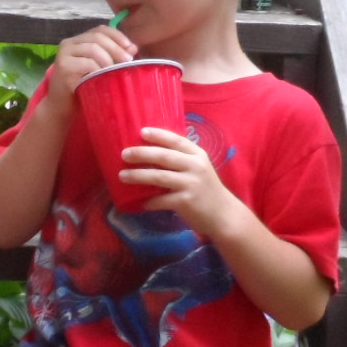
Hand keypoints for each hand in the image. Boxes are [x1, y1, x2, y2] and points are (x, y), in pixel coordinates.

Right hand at [47, 25, 136, 108]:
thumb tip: (133, 48)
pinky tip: (104, 78)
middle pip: (97, 37)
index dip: (117, 35)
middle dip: (116, 48)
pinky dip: (99, 70)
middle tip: (127, 60)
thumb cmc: (82, 87)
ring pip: (92, 48)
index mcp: (79, 41)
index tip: (131, 47)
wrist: (62, 107)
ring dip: (108, 59)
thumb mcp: (100, 69)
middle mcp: (69, 43)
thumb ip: (114, 57)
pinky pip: (87, 64)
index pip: (100, 29)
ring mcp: (64, 54)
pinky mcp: (63, 68)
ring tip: (116, 70)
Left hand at [121, 126, 248, 237]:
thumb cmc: (207, 190)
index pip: (176, 140)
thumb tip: (151, 153)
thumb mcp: (199, 169)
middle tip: (124, 154)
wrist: (224, 215)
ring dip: (139, 176)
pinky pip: (162, 199)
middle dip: (142, 154)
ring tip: (122, 176)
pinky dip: (150, 201)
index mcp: (198, 155)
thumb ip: (182, 160)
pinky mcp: (187, 201)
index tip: (142, 131)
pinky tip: (142, 203)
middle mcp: (195, 167)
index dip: (159, 135)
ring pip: (159, 177)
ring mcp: (191, 184)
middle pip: (164, 156)